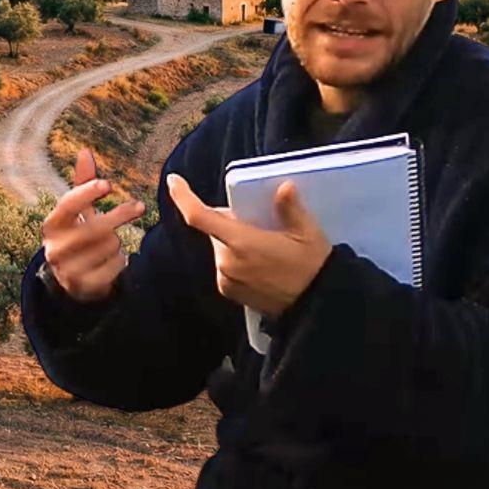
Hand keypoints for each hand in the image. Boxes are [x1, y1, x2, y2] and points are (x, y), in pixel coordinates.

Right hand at [40, 147, 147, 302]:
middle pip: (96, 227)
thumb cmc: (77, 235)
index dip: (87, 193)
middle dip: (120, 215)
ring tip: (111, 243)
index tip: (108, 184)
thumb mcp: (77, 212)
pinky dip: (120, 261)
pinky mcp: (83, 286)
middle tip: (140, 206)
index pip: (68, 205)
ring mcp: (67, 269)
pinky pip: (115, 266)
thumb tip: (85, 151)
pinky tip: (113, 261)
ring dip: (117, 242)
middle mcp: (55, 247)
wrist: (71, 279)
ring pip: (109, 246)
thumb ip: (82, 183)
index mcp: (52, 224)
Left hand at [165, 173, 331, 318]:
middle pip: (215, 230)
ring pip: (220, 247)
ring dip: (232, 240)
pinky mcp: (228, 291)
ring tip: (263, 245)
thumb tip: (284, 187)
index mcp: (242, 243)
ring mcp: (226, 278)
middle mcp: (227, 261)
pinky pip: (224, 264)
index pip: (200, 217)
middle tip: (256, 221)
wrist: (315, 307)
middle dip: (229, 220)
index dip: (183, 197)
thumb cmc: (312, 267)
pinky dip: (234, 257)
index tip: (173, 181)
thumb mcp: (307, 234)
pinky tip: (258, 261)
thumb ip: (290, 209)